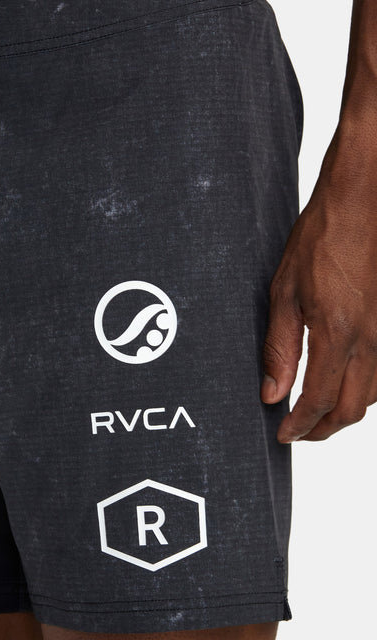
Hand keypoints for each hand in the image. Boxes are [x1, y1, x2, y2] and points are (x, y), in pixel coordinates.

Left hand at [261, 123, 376, 441]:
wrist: (362, 204)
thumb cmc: (320, 239)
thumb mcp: (284, 292)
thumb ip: (279, 347)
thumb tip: (272, 392)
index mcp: (337, 333)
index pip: (317, 400)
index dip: (298, 426)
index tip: (283, 435)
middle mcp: (371, 340)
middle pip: (350, 409)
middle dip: (323, 429)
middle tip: (297, 431)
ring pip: (371, 395)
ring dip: (343, 411)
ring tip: (314, 413)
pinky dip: (362, 390)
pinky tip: (342, 383)